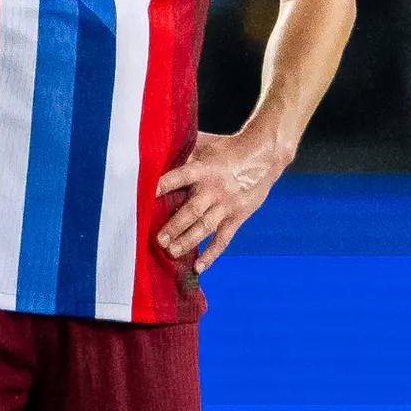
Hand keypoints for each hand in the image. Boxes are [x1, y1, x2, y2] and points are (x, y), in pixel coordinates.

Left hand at [155, 126, 287, 270]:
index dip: (163, 185)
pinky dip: (212, 254)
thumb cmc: (228, 148)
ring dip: (188, 241)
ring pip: (205, 227)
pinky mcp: (237, 217)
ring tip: (171, 252)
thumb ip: (184, 150)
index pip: (180, 177)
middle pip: (192, 210)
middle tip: (158, 239)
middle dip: (174, 226)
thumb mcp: (206, 144)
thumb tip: (158, 148)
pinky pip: (223, 239)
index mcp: (204, 169)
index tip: (146, 196)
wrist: (264, 155)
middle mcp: (214, 189)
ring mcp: (226, 205)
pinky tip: (199, 267)